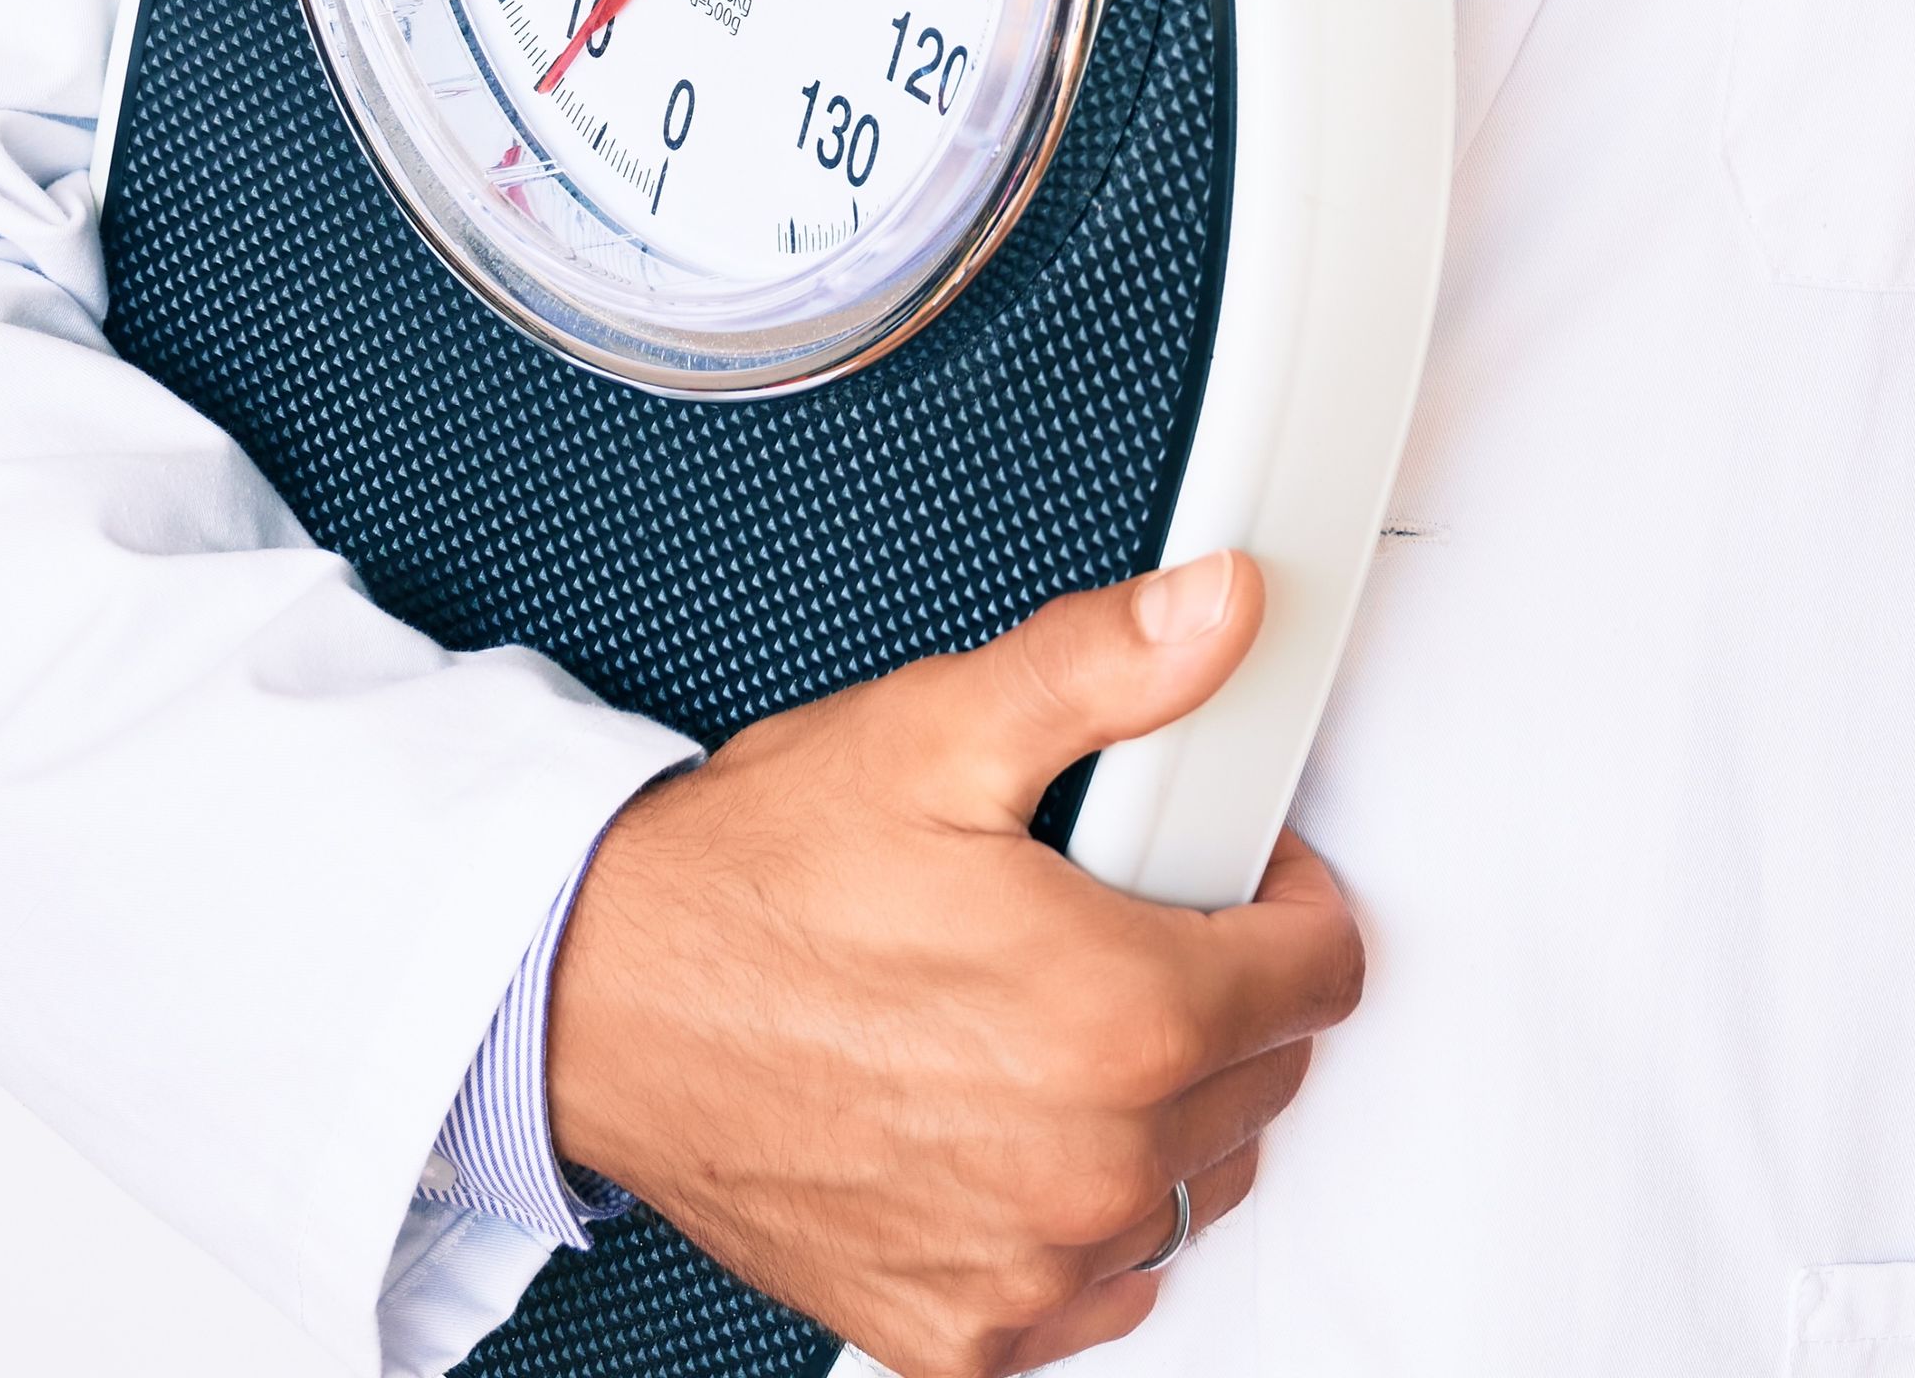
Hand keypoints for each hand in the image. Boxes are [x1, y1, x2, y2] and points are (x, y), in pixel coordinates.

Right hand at [545, 554, 1361, 1374]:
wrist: (591, 1005)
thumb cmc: (749, 886)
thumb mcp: (937, 733)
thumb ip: (1107, 668)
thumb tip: (1221, 608)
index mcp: (1123, 1016)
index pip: (1324, 973)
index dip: (1285, 898)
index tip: (1227, 874)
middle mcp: (1092, 1166)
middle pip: (1267, 1079)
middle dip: (1215, 994)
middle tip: (1101, 929)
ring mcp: (1031, 1265)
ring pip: (1192, 1187)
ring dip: (1157, 1113)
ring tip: (1041, 1025)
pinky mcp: (967, 1332)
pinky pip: (1099, 1290)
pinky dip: (1074, 1218)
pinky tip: (1001, 1128)